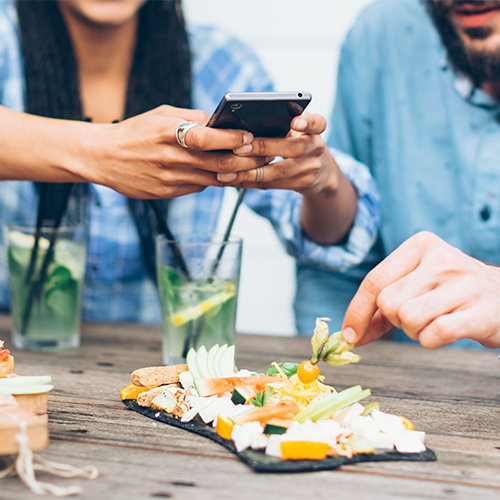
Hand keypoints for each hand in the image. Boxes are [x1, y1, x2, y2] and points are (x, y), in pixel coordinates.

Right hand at [80, 105, 271, 198]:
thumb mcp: (160, 114)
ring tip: (253, 166)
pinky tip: (225, 175)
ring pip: (214, 180)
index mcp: (168, 133)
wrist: (102, 157)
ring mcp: (170, 179)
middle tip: (265, 155)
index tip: (252, 137)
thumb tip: (221, 123)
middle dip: (247, 161)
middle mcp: (171, 159)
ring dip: (237, 174)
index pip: (209, 138)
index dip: (234, 139)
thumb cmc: (134, 132)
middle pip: (220, 165)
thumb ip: (191, 118)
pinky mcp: (168, 193)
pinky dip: (215, 181)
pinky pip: (199, 188)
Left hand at [217, 112, 337, 195]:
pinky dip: (249, 183)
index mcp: (313, 130)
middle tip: (238, 148)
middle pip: (294, 149)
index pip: (317, 123)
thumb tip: (243, 123)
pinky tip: (233, 180)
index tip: (295, 122)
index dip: (308, 122)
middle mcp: (315, 149)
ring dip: (250, 172)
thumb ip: (282, 124)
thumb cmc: (299, 142)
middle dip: (264, 148)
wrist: (322, 173)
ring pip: (278, 172)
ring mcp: (310, 169)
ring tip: (227, 172)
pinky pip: (271, 185)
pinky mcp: (301, 185)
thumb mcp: (298, 131)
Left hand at [342, 231, 499, 348]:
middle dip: (394, 320)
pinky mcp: (481, 312)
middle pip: (388, 302)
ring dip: (413, 331)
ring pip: (408, 318)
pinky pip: (435, 334)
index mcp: (420, 246)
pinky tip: (445, 330)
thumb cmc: (450, 292)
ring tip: (432, 321)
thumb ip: (380, 305)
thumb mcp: (415, 283)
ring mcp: (464, 284)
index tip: (349, 334)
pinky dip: (431, 340)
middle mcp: (441, 259)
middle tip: (415, 317)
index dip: (356, 311)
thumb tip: (350, 334)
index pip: (374, 280)